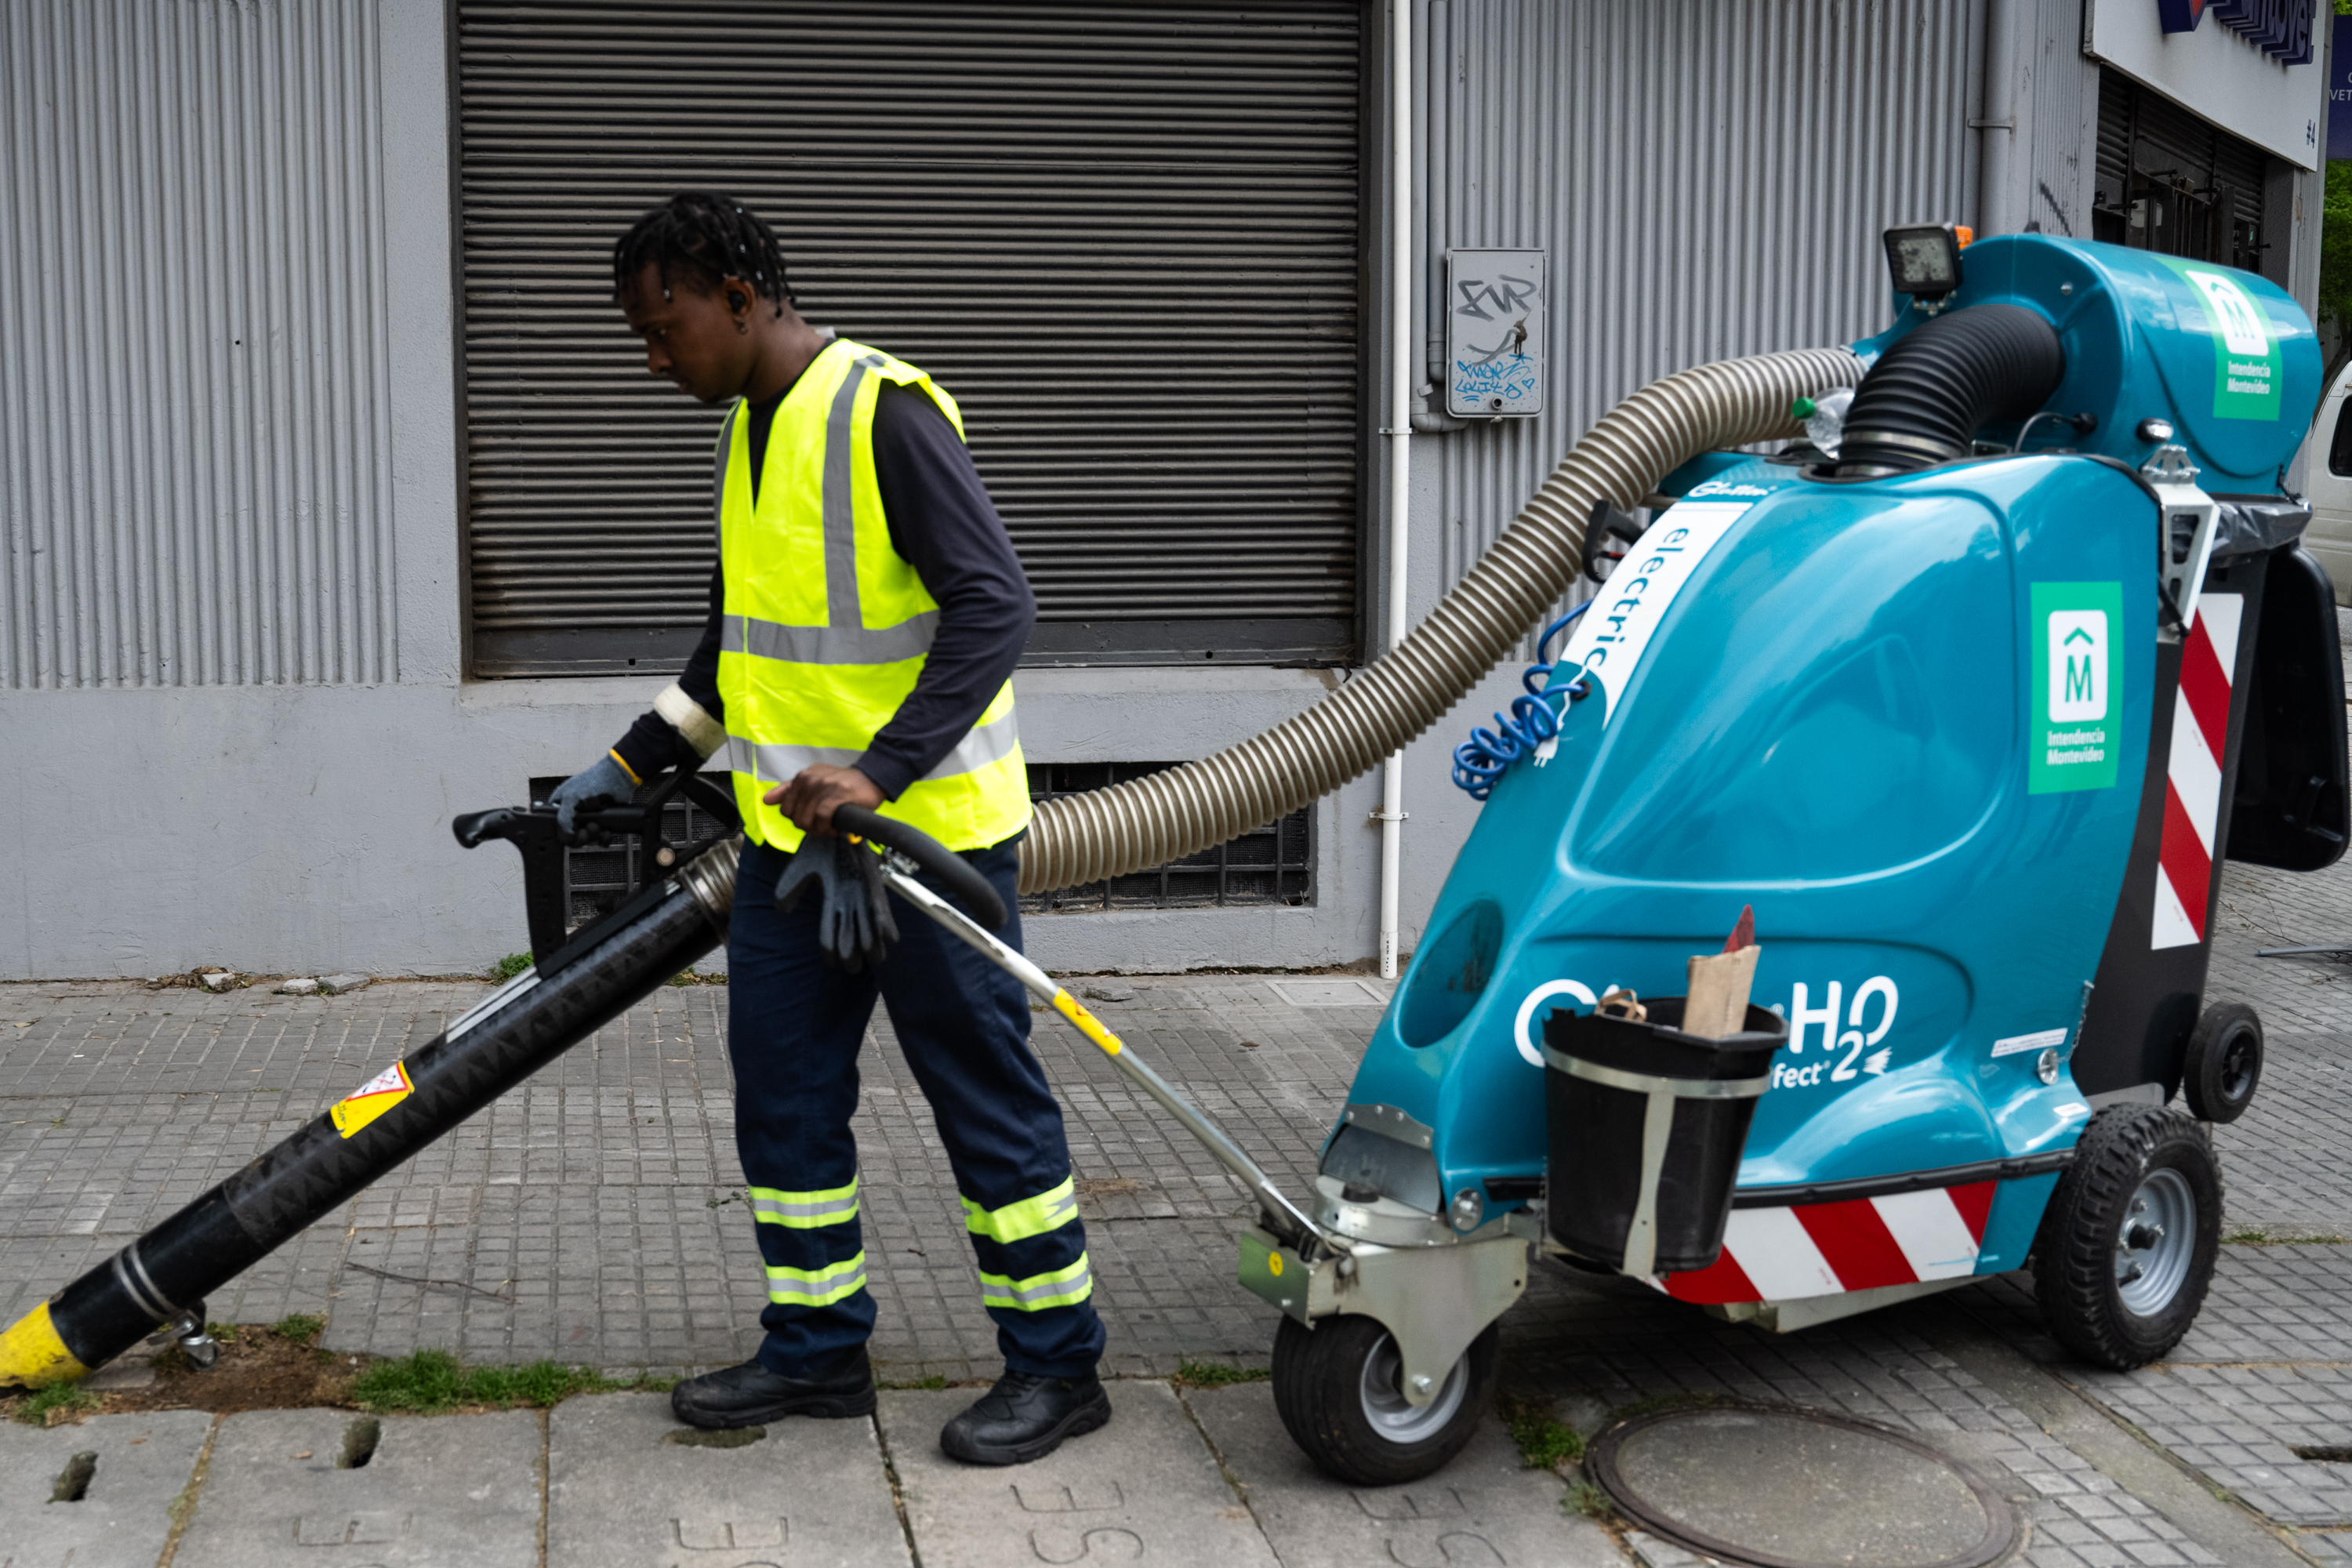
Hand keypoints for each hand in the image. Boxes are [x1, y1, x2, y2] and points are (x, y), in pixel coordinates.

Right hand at [549, 753, 633, 835]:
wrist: (619, 779)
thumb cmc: (595, 782)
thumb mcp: (571, 799)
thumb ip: (563, 819)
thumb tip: (566, 837)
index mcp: (560, 808)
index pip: (559, 830)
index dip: (568, 835)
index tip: (578, 831)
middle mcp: (573, 815)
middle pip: (574, 838)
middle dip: (585, 835)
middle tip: (593, 826)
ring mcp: (588, 819)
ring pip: (588, 840)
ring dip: (595, 836)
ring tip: (601, 826)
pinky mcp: (601, 823)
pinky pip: (600, 839)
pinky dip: (604, 838)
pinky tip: (607, 832)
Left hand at [764, 764, 883, 836]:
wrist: (872, 778)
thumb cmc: (843, 783)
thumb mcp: (814, 780)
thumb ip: (789, 790)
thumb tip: (766, 800)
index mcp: (802, 777)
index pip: (785, 808)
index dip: (799, 819)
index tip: (813, 819)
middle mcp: (809, 779)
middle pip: (796, 818)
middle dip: (809, 827)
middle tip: (824, 825)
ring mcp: (823, 786)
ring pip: (806, 820)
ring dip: (819, 829)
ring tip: (830, 826)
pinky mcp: (836, 795)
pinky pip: (821, 818)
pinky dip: (828, 827)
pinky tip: (836, 827)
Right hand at [774, 834, 899, 970]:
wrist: (839, 827)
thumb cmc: (822, 848)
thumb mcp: (803, 868)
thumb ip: (791, 887)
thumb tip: (781, 909)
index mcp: (831, 901)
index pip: (829, 932)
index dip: (829, 949)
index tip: (830, 962)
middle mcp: (848, 902)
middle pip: (851, 935)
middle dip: (852, 954)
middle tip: (853, 967)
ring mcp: (863, 895)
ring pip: (870, 928)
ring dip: (872, 944)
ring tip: (874, 956)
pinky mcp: (875, 886)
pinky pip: (883, 909)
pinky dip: (886, 924)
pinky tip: (889, 937)